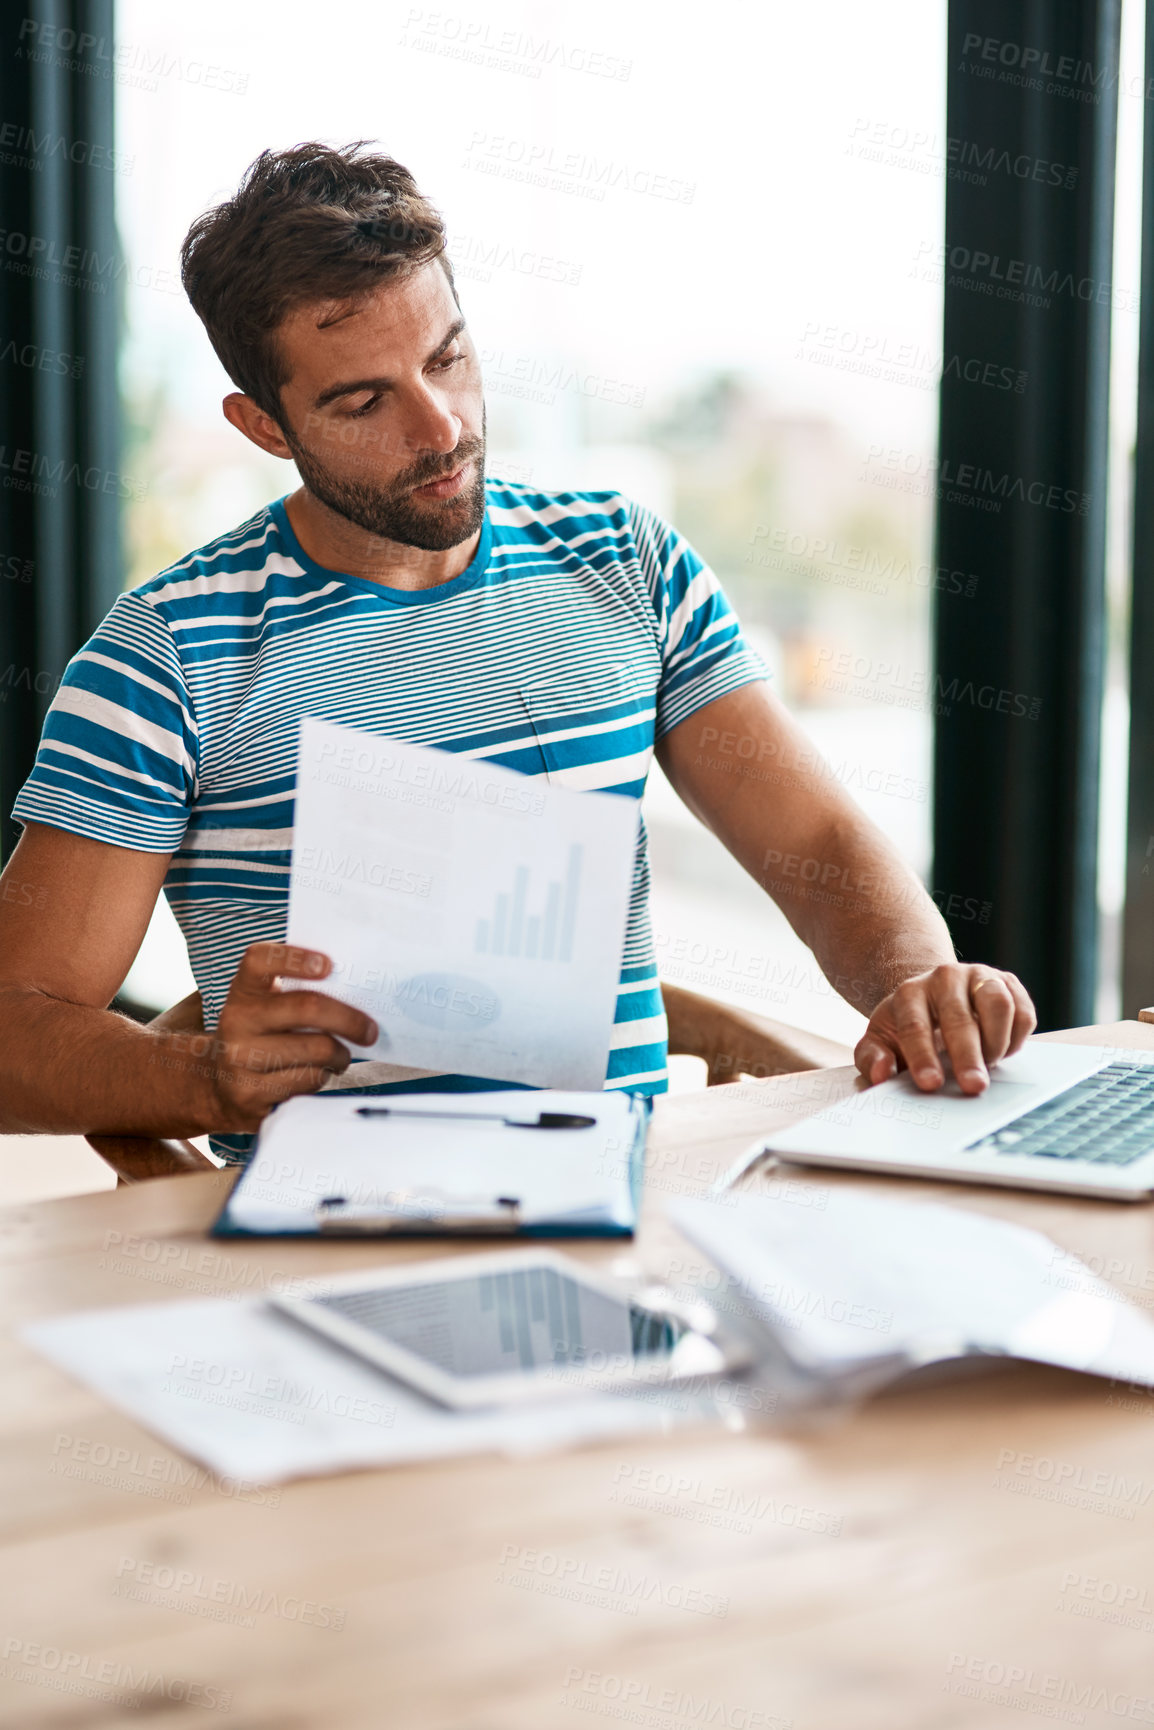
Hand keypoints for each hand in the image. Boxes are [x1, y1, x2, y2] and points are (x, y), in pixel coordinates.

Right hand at [175, 942, 377, 1131]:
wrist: (216, 1085)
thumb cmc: (259, 1036)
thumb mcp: (264, 1007)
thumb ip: (295, 991)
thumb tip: (355, 989)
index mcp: (243, 991)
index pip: (260, 960)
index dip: (295, 958)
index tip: (328, 965)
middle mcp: (236, 1021)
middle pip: (308, 1008)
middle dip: (350, 1019)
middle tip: (370, 1030)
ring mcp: (241, 1059)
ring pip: (317, 1050)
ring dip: (341, 1055)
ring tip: (341, 1055)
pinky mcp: (252, 1094)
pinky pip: (309, 1081)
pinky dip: (324, 1077)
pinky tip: (318, 1073)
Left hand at [855, 963, 1035, 1094]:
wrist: (933, 996)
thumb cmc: (906, 1026)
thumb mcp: (880, 1042)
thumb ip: (872, 1059)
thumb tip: (880, 1074)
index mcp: (909, 993)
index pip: (915, 1026)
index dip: (923, 1057)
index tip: (930, 1084)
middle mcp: (945, 979)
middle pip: (959, 1017)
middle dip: (967, 1055)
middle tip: (973, 1087)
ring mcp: (979, 977)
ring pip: (997, 1003)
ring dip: (996, 1041)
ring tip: (989, 1065)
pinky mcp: (1008, 983)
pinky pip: (1022, 1011)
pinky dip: (1017, 1037)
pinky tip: (1002, 1051)